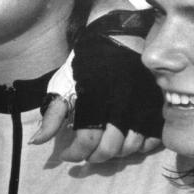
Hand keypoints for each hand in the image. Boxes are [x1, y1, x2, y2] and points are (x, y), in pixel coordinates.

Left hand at [31, 10, 162, 161]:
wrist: (121, 37)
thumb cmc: (87, 62)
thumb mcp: (63, 85)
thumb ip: (52, 116)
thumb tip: (36, 142)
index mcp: (95, 100)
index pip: (86, 141)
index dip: (74, 153)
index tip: (66, 154)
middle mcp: (121, 106)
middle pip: (110, 149)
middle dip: (94, 157)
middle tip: (86, 153)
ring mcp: (142, 107)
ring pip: (132, 147)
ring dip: (116, 154)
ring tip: (104, 147)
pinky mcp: (156, 106)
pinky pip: (153, 139)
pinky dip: (140, 147)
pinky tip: (126, 141)